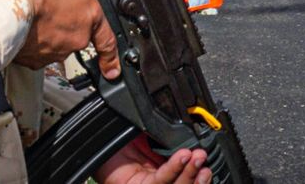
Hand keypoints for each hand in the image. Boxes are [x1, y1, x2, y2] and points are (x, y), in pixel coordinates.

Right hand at [5, 0, 118, 75]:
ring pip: (53, 44)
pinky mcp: (33, 60)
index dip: (111, 56)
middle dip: (62, 23)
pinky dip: (29, 42)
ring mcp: (55, 52)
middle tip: (47, 7)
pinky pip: (35, 52)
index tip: (112, 69)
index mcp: (89, 14)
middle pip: (74, 35)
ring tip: (31, 13)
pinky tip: (21, 27)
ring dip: (45, 32)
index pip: (107, 40)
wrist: (7, 6)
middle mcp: (76, 38)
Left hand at [96, 136, 210, 183]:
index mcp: (165, 172)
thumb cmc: (118, 143)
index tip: (207, 152)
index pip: (188, 173)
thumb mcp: (149, 135)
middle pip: (187, 183)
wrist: (97, 146)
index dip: (200, 168)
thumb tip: (188, 126)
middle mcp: (162, 181)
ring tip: (197, 157)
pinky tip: (181, 157)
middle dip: (200, 172)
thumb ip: (167, 135)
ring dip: (191, 172)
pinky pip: (161, 181)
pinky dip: (174, 168)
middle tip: (204, 156)